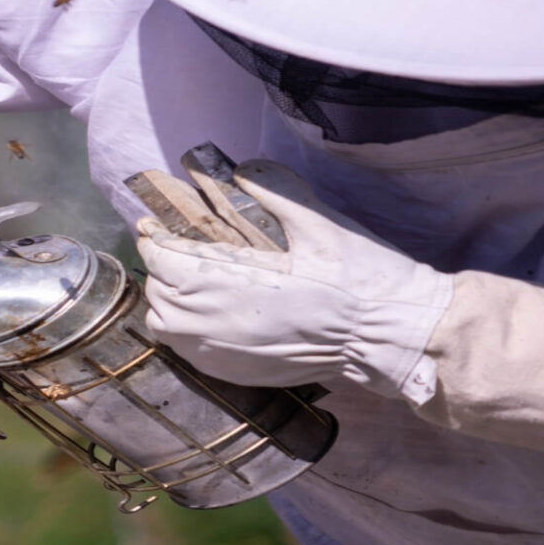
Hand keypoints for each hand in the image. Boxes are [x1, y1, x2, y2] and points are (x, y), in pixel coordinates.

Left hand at [135, 160, 452, 401]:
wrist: (388, 338)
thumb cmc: (357, 278)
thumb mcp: (316, 222)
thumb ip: (271, 190)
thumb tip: (240, 170)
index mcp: (221, 282)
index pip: (160, 257)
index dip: (155, 237)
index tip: (158, 224)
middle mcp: (207, 323)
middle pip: (157, 290)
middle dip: (163, 265)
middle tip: (179, 246)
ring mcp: (216, 354)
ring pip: (164, 323)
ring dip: (169, 299)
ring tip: (191, 280)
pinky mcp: (230, 374)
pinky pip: (185, 350)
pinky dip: (184, 328)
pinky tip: (209, 313)